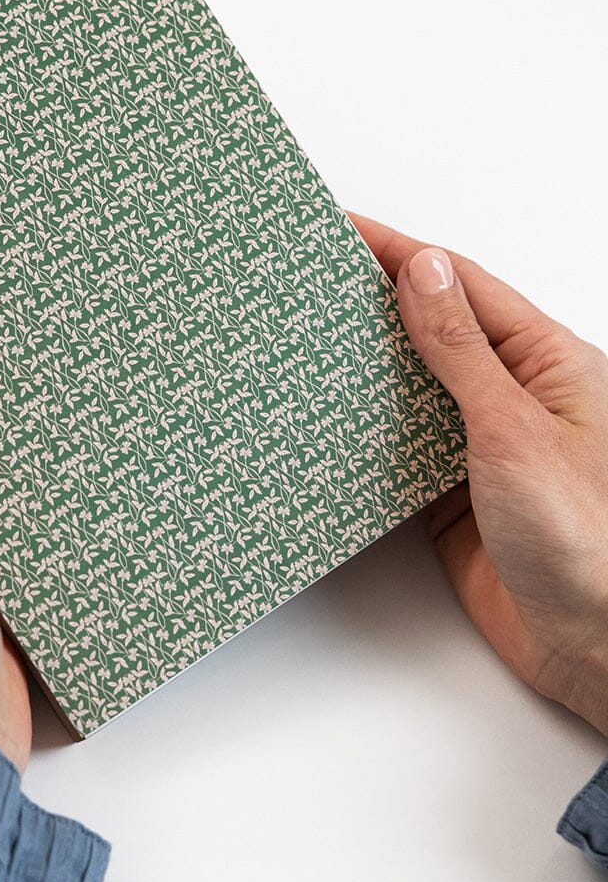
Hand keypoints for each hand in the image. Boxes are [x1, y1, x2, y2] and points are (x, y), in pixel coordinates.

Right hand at [352, 213, 607, 734]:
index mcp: (547, 362)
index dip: (398, 253)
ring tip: (303, 339)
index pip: (459, 286)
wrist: (600, 652)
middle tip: (307, 280)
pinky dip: (360, 436)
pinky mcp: (453, 499)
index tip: (341, 229)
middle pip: (432, 332)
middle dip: (372, 304)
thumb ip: (461, 350)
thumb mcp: (514, 427)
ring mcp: (482, 449)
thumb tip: (422, 271)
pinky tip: (326, 422)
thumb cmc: (590, 540)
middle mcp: (515, 399)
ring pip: (410, 391)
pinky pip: (397, 452)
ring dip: (362, 370)